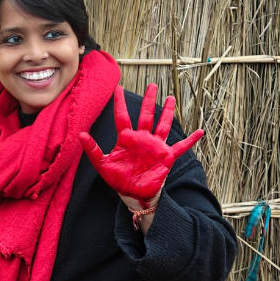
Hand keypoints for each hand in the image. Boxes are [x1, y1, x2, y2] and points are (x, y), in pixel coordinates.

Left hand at [78, 83, 203, 208]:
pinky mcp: (166, 157)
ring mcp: (155, 146)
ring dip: (167, 112)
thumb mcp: (102, 165)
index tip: (117, 88)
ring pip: (162, 125)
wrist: (133, 195)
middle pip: (146, 115)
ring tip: (171, 98)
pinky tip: (200, 132)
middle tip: (152, 85)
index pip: (122, 117)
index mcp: (126, 139)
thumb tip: (80, 134)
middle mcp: (142, 139)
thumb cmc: (118, 180)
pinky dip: (191, 141)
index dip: (120, 103)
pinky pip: (180, 147)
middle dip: (149, 100)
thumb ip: (92, 150)